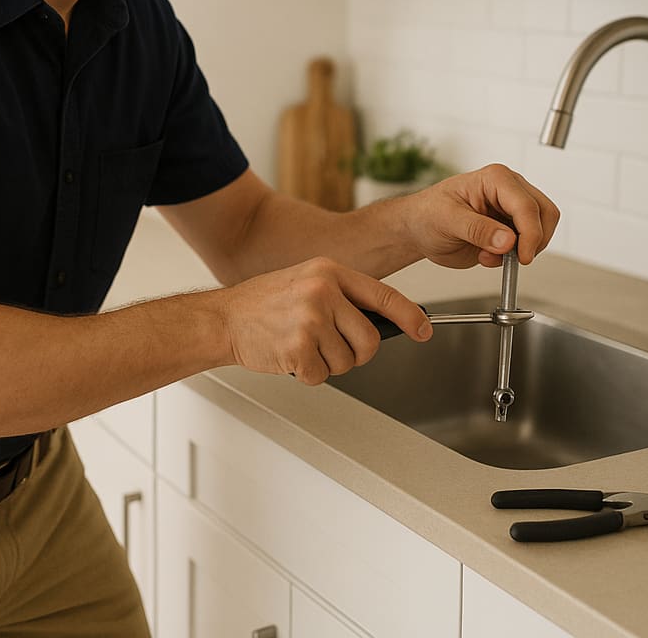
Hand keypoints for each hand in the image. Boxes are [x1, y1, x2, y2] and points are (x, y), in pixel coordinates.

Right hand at [219, 256, 431, 385]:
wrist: (224, 318)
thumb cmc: (264, 304)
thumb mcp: (306, 281)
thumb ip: (342, 296)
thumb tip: (383, 320)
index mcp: (328, 272)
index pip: (383, 295)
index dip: (409, 316)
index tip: (423, 329)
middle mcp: (322, 291)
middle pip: (370, 339)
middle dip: (357, 354)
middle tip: (333, 349)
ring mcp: (310, 319)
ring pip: (347, 362)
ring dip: (327, 364)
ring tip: (302, 346)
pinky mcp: (298, 347)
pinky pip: (322, 376)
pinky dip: (308, 375)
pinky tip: (289, 356)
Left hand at [396, 163, 558, 268]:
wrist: (419, 228)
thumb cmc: (427, 214)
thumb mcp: (446, 220)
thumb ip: (478, 230)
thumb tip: (507, 240)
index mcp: (495, 179)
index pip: (526, 205)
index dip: (530, 233)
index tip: (523, 256)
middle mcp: (509, 190)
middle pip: (545, 214)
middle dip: (533, 241)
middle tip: (513, 259)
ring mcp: (512, 209)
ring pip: (542, 230)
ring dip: (522, 250)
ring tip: (488, 255)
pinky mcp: (511, 228)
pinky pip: (528, 244)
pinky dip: (513, 256)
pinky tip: (487, 256)